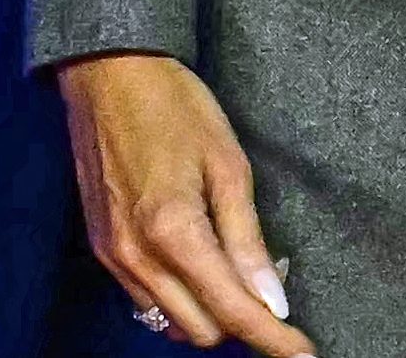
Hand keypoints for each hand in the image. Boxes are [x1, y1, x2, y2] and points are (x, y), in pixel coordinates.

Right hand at [53, 51, 311, 354]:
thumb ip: (248, 240)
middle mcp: (137, 257)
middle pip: (202, 331)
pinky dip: (180, 298)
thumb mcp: (228, 164)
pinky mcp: (102, 250)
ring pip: (171, 323)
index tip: (303, 356)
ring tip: (238, 275)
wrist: (107, 75)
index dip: (273, 340)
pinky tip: (201, 266)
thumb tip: (274, 299)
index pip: (233, 311)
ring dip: (209, 315)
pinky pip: (146, 301)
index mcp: (173, 232)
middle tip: (273, 291)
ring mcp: (113, 258)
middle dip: (242, 325)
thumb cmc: (175, 107)